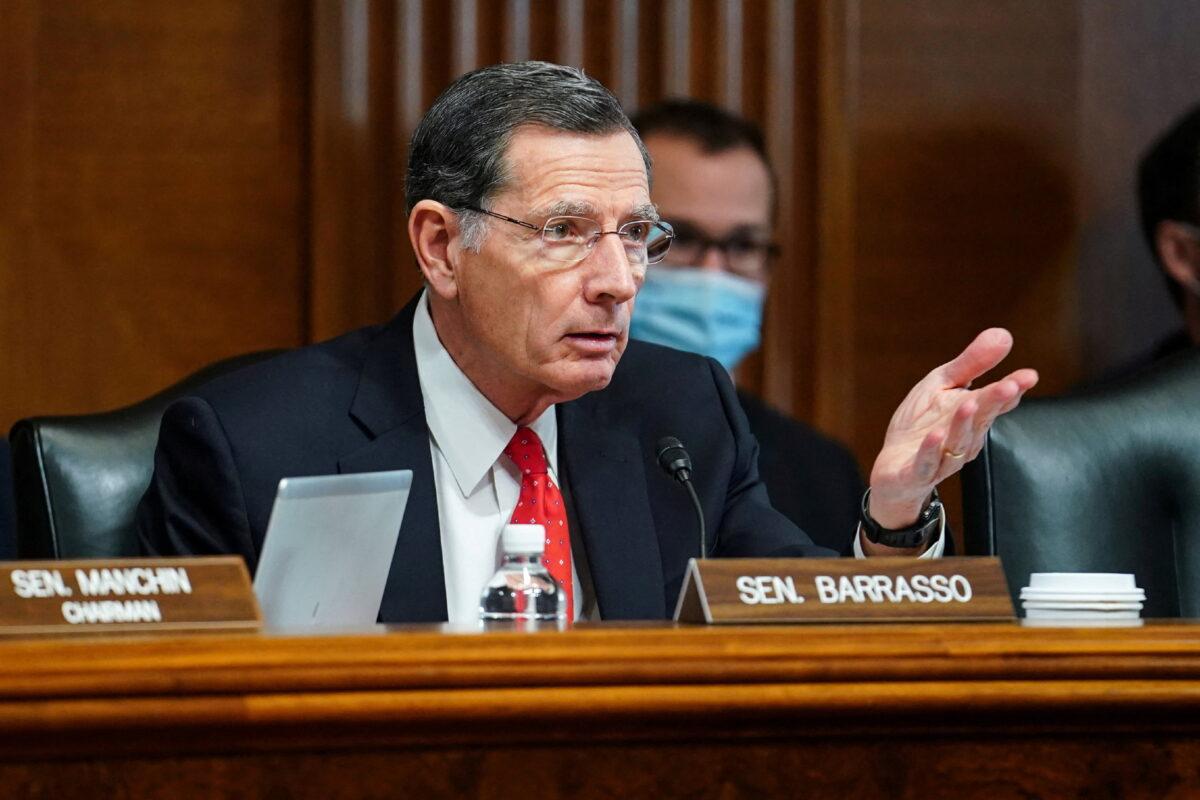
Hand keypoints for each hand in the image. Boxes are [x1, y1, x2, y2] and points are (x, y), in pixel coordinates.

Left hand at [867, 328, 1037, 529]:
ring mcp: (942, 458)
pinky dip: (931, 450)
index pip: (996, 402)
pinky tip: (934, 435)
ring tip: (970, 403)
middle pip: (981, 419)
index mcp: (973, 416)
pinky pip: (927, 463)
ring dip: (964, 424)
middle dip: (994, 402)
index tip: (1028, 376)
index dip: (1012, 389)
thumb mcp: (942, 385)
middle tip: (1009, 385)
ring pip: (958, 442)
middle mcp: (964, 439)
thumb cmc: (922, 423)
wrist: (895, 470)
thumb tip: (1004, 334)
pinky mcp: (916, 473)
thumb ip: (972, 363)